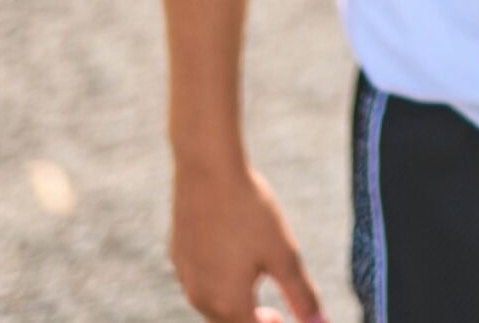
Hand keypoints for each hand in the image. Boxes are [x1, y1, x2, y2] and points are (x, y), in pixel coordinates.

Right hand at [169, 157, 325, 322]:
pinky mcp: (176, 255)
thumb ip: (302, 295)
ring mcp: (184, 277)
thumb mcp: (284, 255)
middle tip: (275, 314)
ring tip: (254, 286)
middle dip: (252, 322)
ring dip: (233, 304)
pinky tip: (229, 261)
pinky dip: (216, 282)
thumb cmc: (250, 212)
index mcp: (228, 304)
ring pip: (211, 305)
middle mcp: (200, 297)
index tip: (286, 319)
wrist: (208, 171)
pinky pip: (197, 282)